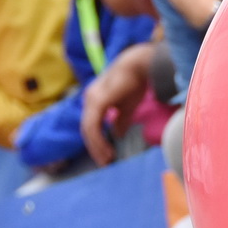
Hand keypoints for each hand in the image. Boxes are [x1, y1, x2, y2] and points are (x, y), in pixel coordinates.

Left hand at [80, 41, 154, 165]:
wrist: (140, 65)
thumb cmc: (136, 81)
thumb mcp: (127, 106)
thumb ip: (120, 120)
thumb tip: (117, 135)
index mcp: (95, 98)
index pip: (91, 124)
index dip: (97, 141)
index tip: (107, 155)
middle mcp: (89, 98)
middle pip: (87, 129)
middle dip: (95, 147)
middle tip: (105, 162)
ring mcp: (91, 99)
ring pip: (88, 130)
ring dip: (96, 147)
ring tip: (107, 159)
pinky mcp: (97, 102)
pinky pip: (93, 126)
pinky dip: (98, 140)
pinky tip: (107, 149)